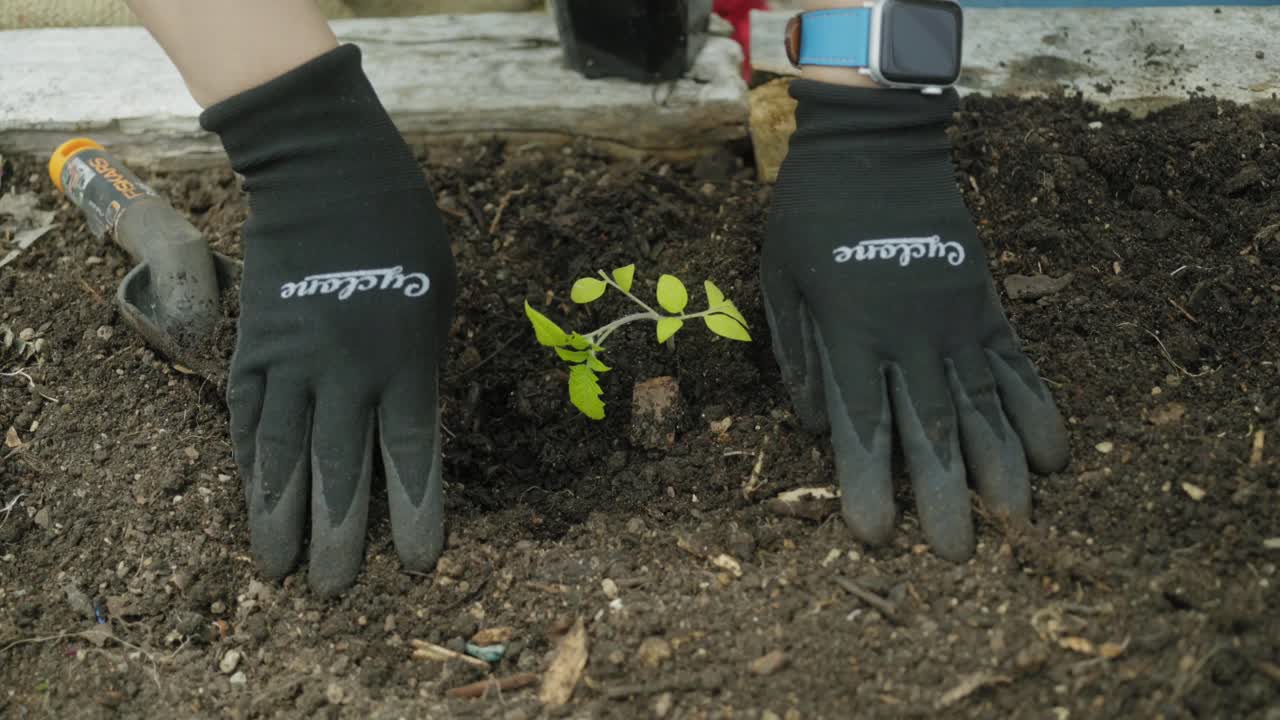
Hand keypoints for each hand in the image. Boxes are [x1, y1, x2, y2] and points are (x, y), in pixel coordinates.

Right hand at [202, 46, 455, 594]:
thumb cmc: (405, 235)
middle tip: (336, 590)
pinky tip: (252, 499)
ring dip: (279, 518)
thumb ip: (423, 371)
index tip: (418, 564)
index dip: (414, 516)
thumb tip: (410, 429)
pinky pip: (247, 418)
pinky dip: (249, 464)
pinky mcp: (254, 345)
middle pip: (340, 471)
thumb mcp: (437, 304)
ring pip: (281, 456)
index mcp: (407, 360)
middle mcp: (347, 372)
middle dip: (340, 537)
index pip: (410, 458)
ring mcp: (293, 360)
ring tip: (278, 568)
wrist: (328, 174)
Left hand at [762, 81, 1068, 560]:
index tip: (876, 535)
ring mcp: (955, 319)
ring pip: (984, 405)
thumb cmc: (812, 216)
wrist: (876, 145)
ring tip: (1016, 520)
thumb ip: (799, 357)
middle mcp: (911, 336)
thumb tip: (818, 429)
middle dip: (946, 496)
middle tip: (958, 553)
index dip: (870, 484)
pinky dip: (1037, 411)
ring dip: (1001, 467)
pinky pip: (1016, 365)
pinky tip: (1053, 455)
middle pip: (933, 429)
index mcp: (851, 333)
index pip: (862, 425)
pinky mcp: (984, 303)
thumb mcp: (780, 281)